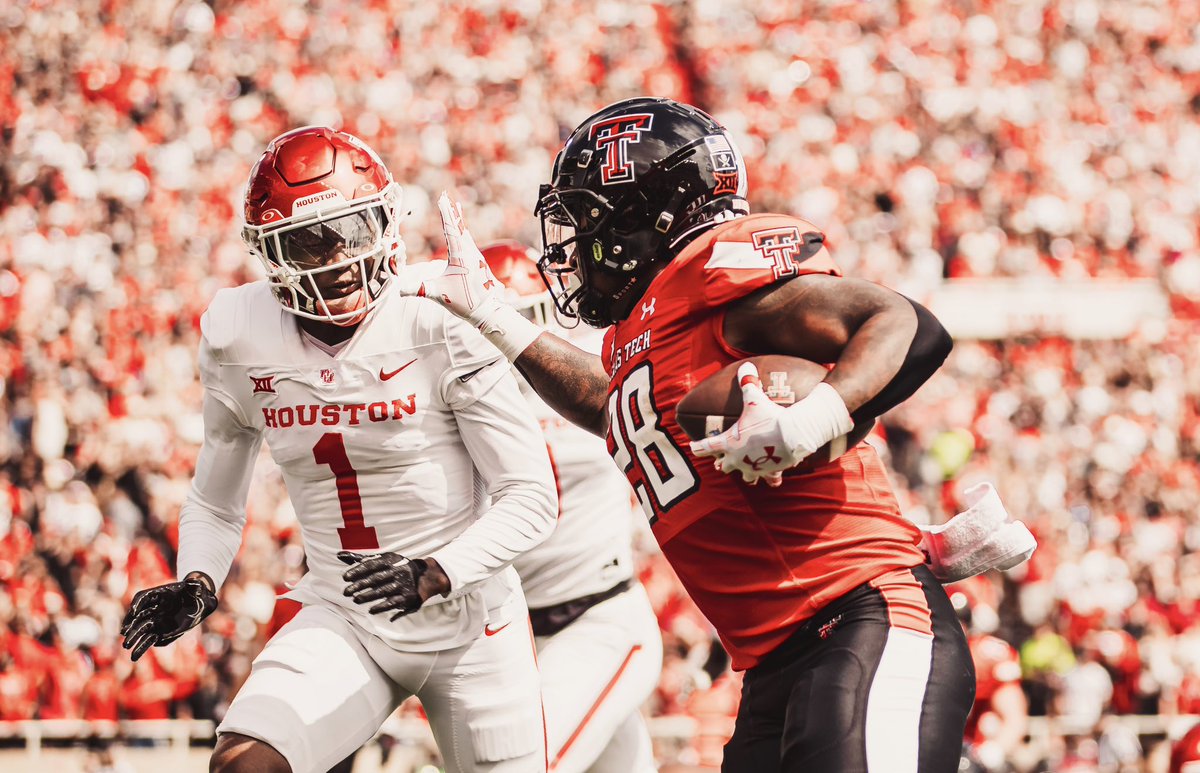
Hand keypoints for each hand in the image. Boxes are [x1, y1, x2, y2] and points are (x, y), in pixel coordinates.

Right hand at [121, 572, 217, 660]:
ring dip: (133, 638)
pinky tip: (134, 657)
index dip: (138, 603)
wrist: (197, 603)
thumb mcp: (196, 589)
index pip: (143, 597)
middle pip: (138, 616)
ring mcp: (155, 621)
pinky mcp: (159, 632)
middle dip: (131, 624)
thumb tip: (194, 582)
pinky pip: (148, 640)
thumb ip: (194, 586)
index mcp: (158, 594)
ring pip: (141, 630)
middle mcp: (152, 608)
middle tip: (124, 632)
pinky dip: (141, 648)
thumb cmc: (194, 593)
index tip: (134, 610)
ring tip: (126, 646)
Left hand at [339, 551, 450, 620]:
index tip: (345, 577)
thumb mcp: (382, 560)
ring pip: (383, 591)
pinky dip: (382, 607)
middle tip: (345, 592)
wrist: (424, 577)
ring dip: (368, 596)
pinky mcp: (408, 597)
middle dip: (360, 585)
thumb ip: (360, 559)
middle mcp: (398, 571)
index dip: (358, 570)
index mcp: (390, 560)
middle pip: (376, 578)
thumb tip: (339, 555)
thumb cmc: (396, 568)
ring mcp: (403, 584)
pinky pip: (393, 602)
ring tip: (355, 600)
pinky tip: (371, 610)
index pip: (372, 565)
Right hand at [401, 193, 541, 360]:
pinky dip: (463, 231)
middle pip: (458, 226)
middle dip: (450, 210)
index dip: (445, 213)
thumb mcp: (439, 294)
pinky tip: (463, 230)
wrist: (487, 311)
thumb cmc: (464, 302)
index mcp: (459, 255)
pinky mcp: (477, 261)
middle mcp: (469, 251)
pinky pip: (468, 240)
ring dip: (458, 218)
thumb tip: (399, 290)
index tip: (442, 198)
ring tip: (455, 205)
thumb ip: (419, 289)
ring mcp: (475, 256)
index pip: (450, 229)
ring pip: (464, 232)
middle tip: (446, 195)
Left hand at [689, 363, 851, 485]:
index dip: (697, 446)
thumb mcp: (755, 397)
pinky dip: (770, 478)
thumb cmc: (769, 416)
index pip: (705, 447)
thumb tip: (746, 365)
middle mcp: (738, 459)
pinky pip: (769, 480)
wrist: (793, 434)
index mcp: (728, 443)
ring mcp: (753, 468)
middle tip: (722, 459)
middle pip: (723, 467)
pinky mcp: (770, 472)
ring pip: (744, 477)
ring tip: (746, 469)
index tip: (692, 446)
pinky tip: (773, 478)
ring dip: (744, 473)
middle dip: (722, 463)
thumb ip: (748, 381)